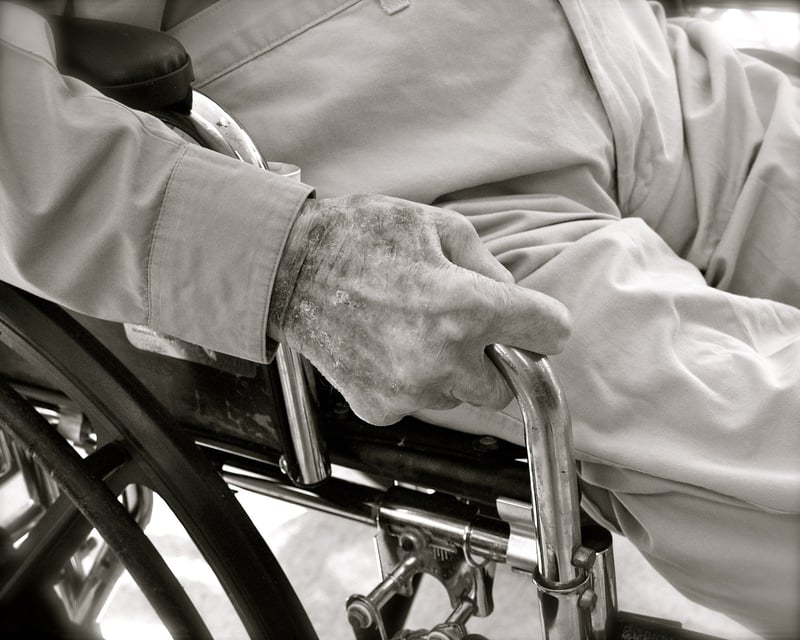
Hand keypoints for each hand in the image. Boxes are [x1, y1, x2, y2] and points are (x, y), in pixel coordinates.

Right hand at [268, 194, 569, 424]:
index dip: (544, 322)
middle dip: (492, 358)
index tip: (534, 322)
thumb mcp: (439, 226)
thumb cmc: (361, 237)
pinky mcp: (380, 406)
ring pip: (459, 397)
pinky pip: (417, 402)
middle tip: (460, 326)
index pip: (551, 333)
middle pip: (505, 385)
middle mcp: (443, 358)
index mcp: (467, 307)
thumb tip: (513, 299)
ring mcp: (410, 389)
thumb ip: (490, 267)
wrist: (289, 266)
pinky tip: (387, 347)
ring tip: (412, 330)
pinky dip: (411, 382)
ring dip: (451, 372)